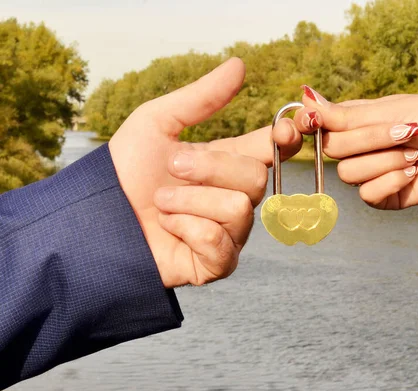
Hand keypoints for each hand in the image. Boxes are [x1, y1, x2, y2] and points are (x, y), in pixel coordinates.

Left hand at [108, 58, 314, 287]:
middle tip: (172, 168)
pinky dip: (186, 230)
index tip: (283, 130)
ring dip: (189, 201)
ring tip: (162, 204)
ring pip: (239, 209)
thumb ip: (201, 98)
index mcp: (227, 164)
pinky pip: (220, 243)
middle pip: (256, 178)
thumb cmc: (125, 171)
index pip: (272, 151)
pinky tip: (168, 229)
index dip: (285, 140)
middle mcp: (236, 198)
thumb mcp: (157, 123)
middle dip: (210, 168)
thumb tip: (240, 64)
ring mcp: (230, 233)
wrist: (97, 216)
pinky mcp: (217, 264)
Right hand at [300, 86, 417, 208]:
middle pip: (332, 149)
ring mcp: (370, 173)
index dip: (311, 125)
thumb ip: (345, 114)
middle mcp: (359, 147)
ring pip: (349, 174)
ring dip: (386, 161)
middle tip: (404, 131)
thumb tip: (305, 98)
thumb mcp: (389, 110)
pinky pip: (367, 194)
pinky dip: (393, 181)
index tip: (312, 123)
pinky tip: (414, 171)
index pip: (319, 124)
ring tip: (415, 153)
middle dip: (370, 139)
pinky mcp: (383, 196)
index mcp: (357, 121)